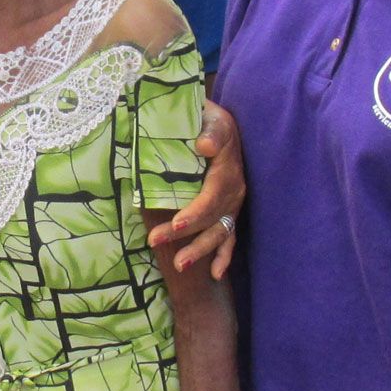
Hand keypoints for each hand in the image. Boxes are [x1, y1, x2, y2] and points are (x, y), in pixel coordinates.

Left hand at [147, 100, 243, 278]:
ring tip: (179, 265)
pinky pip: (230, 237)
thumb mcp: (212, 117)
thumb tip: (205, 146)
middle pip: (211, 218)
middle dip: (185, 234)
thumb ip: (211, 130)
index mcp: (228, 169)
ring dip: (200, 250)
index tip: (175, 224)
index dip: (195, 212)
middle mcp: (235, 189)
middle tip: (155, 241)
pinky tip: (215, 274)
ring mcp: (234, 203)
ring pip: (219, 232)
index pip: (212, 196)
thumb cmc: (210, 120)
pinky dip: (224, 256)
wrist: (223, 124)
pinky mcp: (231, 211)